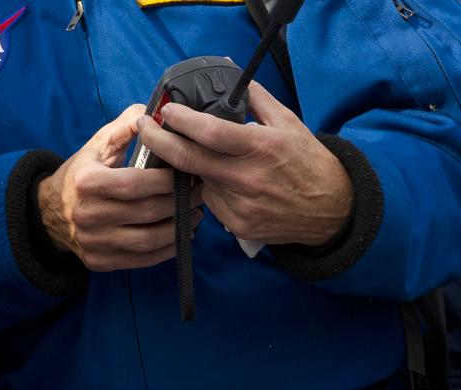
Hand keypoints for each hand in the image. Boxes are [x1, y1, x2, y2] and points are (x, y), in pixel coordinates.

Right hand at [36, 104, 202, 270]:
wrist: (51, 212)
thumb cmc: (82, 173)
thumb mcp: (98, 143)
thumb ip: (127, 125)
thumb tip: (159, 114)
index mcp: (87, 182)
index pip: (136, 184)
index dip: (167, 181)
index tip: (188, 172)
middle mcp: (86, 215)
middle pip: (146, 212)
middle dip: (179, 202)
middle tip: (198, 192)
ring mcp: (92, 242)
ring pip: (147, 240)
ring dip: (178, 228)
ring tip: (194, 213)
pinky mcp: (98, 262)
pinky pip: (140, 260)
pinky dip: (166, 250)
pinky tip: (180, 235)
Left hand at [134, 81, 352, 246]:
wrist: (329, 209)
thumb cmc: (308, 162)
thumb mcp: (288, 122)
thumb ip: (257, 100)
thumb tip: (233, 79)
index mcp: (260, 146)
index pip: (210, 132)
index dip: (182, 121)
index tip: (165, 111)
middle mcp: (247, 177)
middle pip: (189, 160)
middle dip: (160, 142)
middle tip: (145, 127)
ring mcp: (239, 205)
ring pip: (199, 183)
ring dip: (196, 170)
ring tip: (212, 162)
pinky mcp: (237, 225)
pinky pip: (211, 203)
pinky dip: (213, 190)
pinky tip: (230, 186)